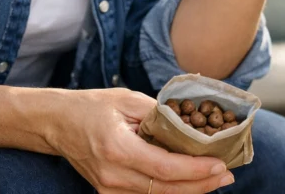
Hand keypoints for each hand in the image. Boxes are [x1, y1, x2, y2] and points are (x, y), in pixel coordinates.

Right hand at [46, 88, 233, 192]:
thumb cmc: (92, 107)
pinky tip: (193, 182)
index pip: (165, 168)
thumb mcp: (128, 100)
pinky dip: (172, 190)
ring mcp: (109, 188)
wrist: (57, 124)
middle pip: (166, 189)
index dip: (196, 170)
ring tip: (217, 179)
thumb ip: (161, 114)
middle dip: (202, 184)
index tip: (221, 164)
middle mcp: (113, 175)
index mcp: (118, 149)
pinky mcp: (109, 193)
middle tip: (228, 175)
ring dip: (191, 190)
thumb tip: (193, 123)